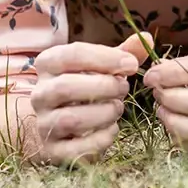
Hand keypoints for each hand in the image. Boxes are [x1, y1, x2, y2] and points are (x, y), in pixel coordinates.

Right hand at [0, 33, 152, 165]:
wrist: (53, 125)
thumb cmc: (82, 89)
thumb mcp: (97, 68)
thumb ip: (119, 55)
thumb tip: (147, 37)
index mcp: (47, 65)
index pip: (72, 54)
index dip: (105, 58)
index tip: (132, 64)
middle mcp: (39, 94)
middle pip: (66, 87)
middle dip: (104, 87)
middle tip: (124, 89)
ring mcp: (43, 123)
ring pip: (71, 118)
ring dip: (104, 113)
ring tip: (118, 109)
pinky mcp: (52, 151)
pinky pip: (77, 148)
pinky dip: (102, 139)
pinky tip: (112, 129)